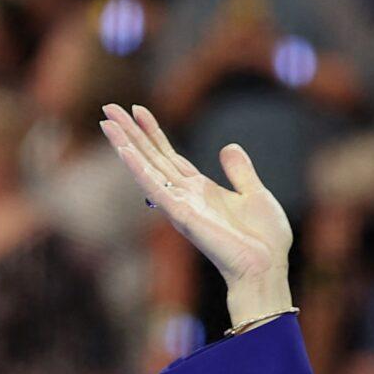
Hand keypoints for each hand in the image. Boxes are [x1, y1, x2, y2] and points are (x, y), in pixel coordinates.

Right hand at [100, 104, 295, 316]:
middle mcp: (185, 195)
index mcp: (200, 189)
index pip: (169, 155)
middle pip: (151, 157)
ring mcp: (180, 205)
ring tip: (106, 121)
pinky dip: (138, 169)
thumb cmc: (264, 240)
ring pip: (146, 168)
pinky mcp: (181, 216)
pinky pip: (155, 188)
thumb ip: (241, 172)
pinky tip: (123, 150)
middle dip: (131, 132)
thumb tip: (228, 147)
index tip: (138, 109)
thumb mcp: (255, 194)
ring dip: (125, 144)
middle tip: (108, 106)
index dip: (153, 132)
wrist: (266, 267)